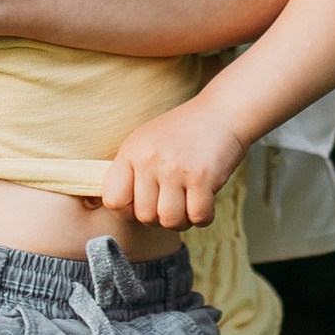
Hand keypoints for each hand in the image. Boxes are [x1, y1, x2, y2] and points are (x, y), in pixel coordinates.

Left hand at [98, 100, 246, 232]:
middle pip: (144, 216)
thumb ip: (131, 171)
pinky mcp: (203, 178)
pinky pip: (198, 217)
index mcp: (131, 152)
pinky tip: (205, 202)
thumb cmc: (182, 132)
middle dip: (159, 218)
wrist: (221, 113)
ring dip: (181, 220)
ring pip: (170, 221)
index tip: (142, 206)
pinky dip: (203, 217)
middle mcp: (150, 160)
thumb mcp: (146, 142)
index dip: (126, 212)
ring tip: (187, 204)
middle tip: (171, 204)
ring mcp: (176, 169)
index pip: (112, 199)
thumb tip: (123, 209)